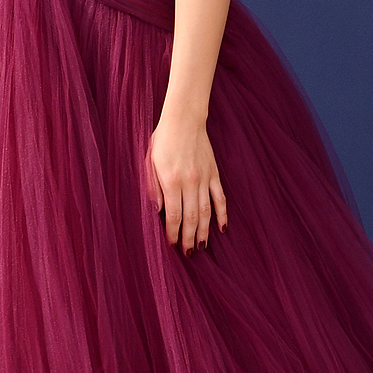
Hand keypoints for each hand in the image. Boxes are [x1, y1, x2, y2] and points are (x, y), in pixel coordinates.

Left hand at [147, 112, 227, 253]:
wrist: (184, 119)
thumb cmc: (162, 140)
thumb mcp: (149, 162)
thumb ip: (153, 187)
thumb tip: (157, 212)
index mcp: (171, 181)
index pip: (173, 215)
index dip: (173, 232)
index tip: (172, 244)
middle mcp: (189, 182)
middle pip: (192, 218)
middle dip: (190, 238)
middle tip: (189, 253)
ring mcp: (204, 178)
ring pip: (207, 211)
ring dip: (205, 231)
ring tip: (203, 247)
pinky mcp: (214, 173)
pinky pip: (220, 198)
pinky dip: (222, 214)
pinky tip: (222, 228)